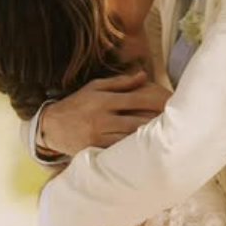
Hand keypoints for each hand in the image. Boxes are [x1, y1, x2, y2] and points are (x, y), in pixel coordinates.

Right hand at [39, 71, 171, 155]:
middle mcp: (102, 117)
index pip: (135, 100)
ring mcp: (98, 135)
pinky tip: (146, 148)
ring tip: (166, 136)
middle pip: (136, 121)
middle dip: (155, 122)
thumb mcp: (95, 87)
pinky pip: (118, 150)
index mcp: (104, 99)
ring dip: (148, 137)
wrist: (51, 125)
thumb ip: (120, 82)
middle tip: (174, 123)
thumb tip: (143, 75)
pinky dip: (133, 149)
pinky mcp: (95, 149)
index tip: (170, 104)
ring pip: (129, 137)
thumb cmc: (77, 103)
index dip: (155, 102)